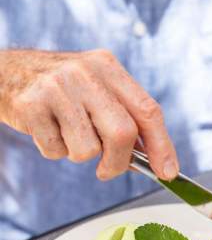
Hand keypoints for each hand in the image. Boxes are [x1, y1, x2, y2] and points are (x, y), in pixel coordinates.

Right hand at [0, 49, 178, 180]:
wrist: (6, 73)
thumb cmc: (61, 89)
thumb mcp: (95, 88)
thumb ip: (123, 116)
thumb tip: (152, 159)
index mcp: (109, 67)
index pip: (147, 110)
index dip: (162, 145)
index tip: (167, 172)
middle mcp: (86, 72)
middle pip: (123, 133)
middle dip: (119, 162)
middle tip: (107, 170)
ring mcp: (58, 87)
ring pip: (87, 149)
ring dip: (80, 155)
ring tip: (66, 134)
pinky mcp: (32, 104)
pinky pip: (56, 151)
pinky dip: (54, 150)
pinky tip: (47, 129)